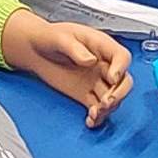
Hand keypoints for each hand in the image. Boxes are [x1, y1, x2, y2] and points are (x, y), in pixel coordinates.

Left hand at [1, 12, 131, 127]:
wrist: (34, 49)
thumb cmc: (48, 37)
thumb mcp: (59, 37)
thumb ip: (74, 48)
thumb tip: (90, 60)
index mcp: (100, 45)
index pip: (121, 56)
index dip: (121, 68)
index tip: (112, 78)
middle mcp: (102, 64)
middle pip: (123, 80)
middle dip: (119, 93)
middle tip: (106, 101)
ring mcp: (96, 81)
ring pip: (113, 97)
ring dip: (108, 108)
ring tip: (94, 112)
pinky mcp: (86, 94)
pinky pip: (99, 108)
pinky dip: (98, 117)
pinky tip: (90, 120)